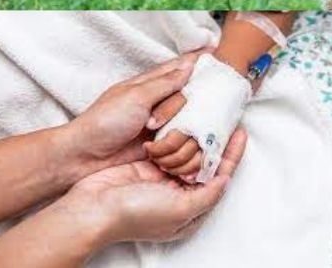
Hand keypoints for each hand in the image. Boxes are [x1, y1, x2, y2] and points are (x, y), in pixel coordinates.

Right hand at [64, 127, 246, 245]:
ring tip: (207, 117)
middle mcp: (179, 194)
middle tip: (224, 119)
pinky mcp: (146, 166)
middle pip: (205, 163)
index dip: (232, 155)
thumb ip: (208, 195)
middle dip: (215, 144)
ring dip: (196, 138)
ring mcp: (162, 179)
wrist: (92, 209)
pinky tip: (185, 121)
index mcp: (191, 209)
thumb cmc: (135, 214)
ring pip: (188, 153)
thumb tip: (226, 179)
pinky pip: (169, 147)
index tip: (240, 132)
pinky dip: (176, 136)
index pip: (220, 176)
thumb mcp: (180, 209)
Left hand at [65, 55, 197, 174]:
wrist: (86, 157)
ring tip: (150, 138)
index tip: (215, 56)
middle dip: (175, 109)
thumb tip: (190, 65)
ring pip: (189, 121)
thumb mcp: (135, 96)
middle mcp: (159, 102)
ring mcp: (163, 124)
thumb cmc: (104, 122)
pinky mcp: (164, 144)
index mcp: (150, 84)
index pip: (180, 68)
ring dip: (174, 131)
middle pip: (189, 98)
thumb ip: (166, 82)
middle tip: (153, 121)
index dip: (197, 63)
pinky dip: (178, 146)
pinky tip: (164, 150)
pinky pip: (185, 142)